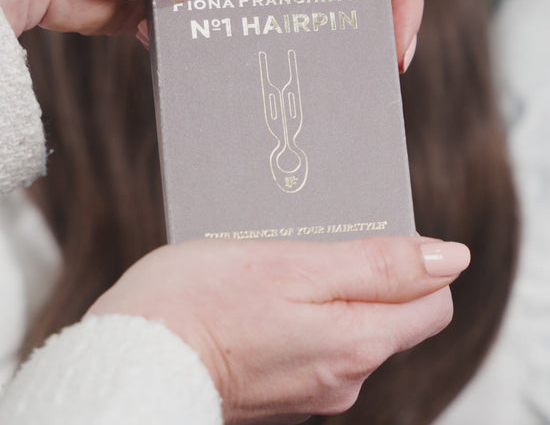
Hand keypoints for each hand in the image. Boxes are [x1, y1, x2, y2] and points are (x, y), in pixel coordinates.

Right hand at [89, 236, 468, 423]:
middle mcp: (344, 378)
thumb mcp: (295, 266)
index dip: (412, 262)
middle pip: (391, 313)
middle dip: (366, 273)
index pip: (432, 303)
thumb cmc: (202, 301)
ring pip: (349, 324)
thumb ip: (378, 266)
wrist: (132, 358)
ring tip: (278, 270)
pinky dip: (302, 314)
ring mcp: (313, 389)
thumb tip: (451, 259)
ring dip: (328, 291)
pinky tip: (262, 298)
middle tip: (310, 246)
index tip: (367, 237)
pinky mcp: (283, 389)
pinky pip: (315, 342)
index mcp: (356, 344)